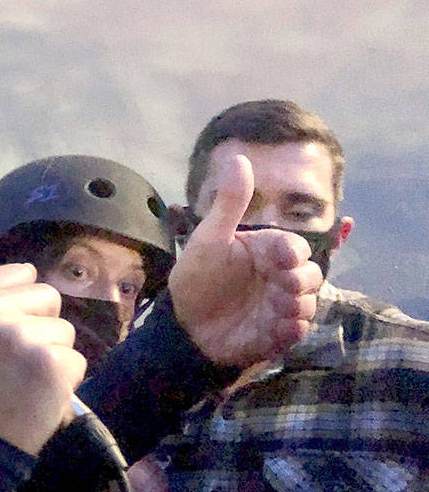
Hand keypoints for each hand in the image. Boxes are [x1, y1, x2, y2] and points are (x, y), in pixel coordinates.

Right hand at [0, 263, 86, 454]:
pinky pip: (76, 361)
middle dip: (41, 325)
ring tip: (25, 381)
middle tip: (17, 359)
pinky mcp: (50, 362)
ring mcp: (22, 335)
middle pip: (48, 296)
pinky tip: (38, 396)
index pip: (19, 273)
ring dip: (52, 356)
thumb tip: (30, 272)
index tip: (7, 327)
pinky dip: (64, 382)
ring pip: (64, 331)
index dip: (21, 302)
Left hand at [170, 153, 321, 366]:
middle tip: (282, 286)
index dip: (292, 252)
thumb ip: (229, 202)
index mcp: (266, 251)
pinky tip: (279, 329)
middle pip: (309, 274)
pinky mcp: (277, 334)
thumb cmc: (196, 278)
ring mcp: (280, 306)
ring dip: (297, 305)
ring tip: (277, 309)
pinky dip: (292, 329)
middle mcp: (279, 277)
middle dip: (300, 280)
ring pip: (308, 303)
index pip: (293, 247)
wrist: (183, 325)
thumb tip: (238, 157)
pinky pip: (298, 331)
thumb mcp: (209, 239)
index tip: (283, 258)